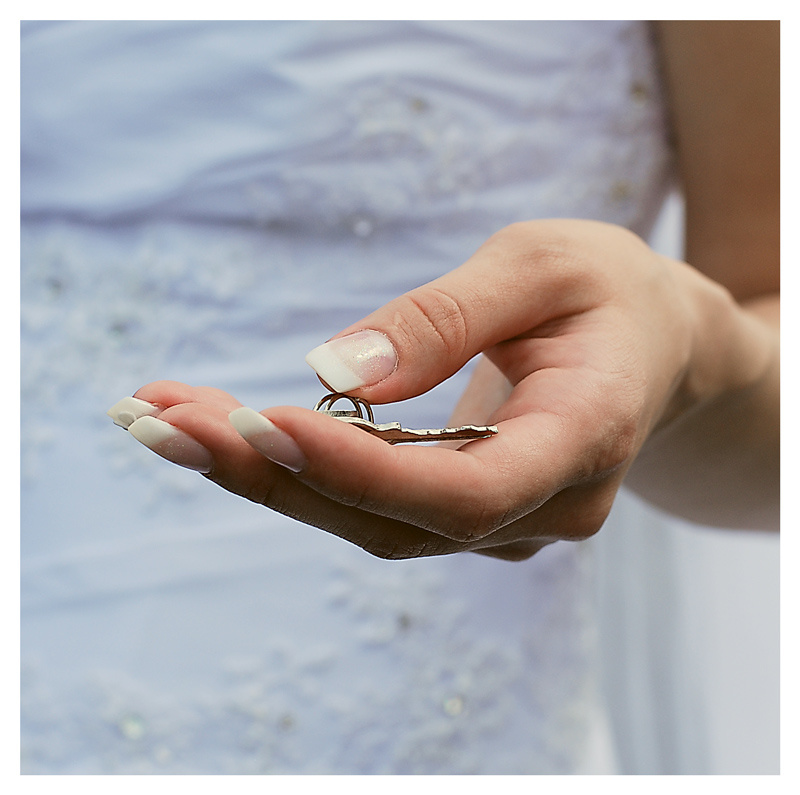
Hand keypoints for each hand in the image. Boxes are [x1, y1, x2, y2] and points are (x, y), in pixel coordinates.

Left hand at [120, 220, 769, 558]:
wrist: (652, 351)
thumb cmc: (609, 294)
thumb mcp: (544, 265)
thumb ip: (447, 317)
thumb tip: (331, 370)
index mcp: (585, 441)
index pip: (465, 489)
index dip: (361, 469)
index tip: (258, 421)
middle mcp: (542, 507)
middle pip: (394, 520)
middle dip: (273, 474)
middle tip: (160, 422)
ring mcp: (501, 523)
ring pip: (367, 522)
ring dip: (260, 475)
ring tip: (158, 421)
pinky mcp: (462, 513)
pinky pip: (369, 503)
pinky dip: (289, 469)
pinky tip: (214, 430)